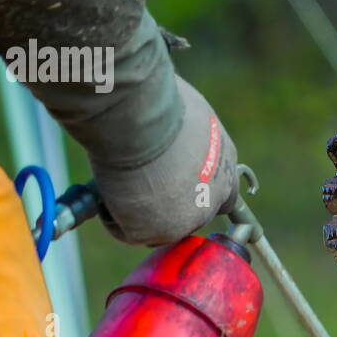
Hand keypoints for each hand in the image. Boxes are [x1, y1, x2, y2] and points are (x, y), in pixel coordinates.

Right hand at [92, 76, 238, 245]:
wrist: (141, 119)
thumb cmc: (159, 102)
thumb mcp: (190, 113)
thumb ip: (190, 133)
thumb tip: (172, 128)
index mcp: (225, 163)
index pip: (221, 190)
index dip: (195, 189)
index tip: (174, 184)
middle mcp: (214, 196)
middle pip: (191, 214)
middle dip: (167, 204)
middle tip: (137, 183)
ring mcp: (187, 220)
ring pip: (158, 225)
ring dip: (138, 208)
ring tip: (122, 176)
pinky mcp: (152, 233)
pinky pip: (126, 229)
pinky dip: (111, 211)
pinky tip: (110, 185)